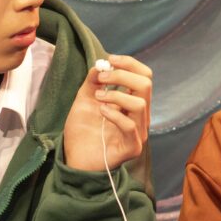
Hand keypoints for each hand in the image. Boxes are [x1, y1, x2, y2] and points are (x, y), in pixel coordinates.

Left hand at [63, 55, 151, 171]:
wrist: (74, 159)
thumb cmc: (83, 132)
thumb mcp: (85, 100)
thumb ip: (92, 82)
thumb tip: (100, 65)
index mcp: (132, 103)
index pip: (144, 77)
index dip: (130, 64)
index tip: (109, 60)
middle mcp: (139, 117)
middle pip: (145, 85)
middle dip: (122, 76)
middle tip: (102, 79)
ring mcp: (138, 133)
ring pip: (140, 104)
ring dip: (116, 95)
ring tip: (98, 99)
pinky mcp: (132, 148)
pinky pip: (130, 126)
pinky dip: (114, 114)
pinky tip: (100, 112)